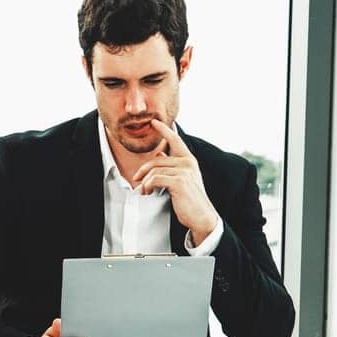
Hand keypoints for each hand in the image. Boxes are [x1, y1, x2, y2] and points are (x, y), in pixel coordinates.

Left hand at [130, 120, 219, 244]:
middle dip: (142, 171)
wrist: (200, 215)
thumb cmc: (189, 199)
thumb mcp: (180, 179)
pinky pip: (155, 179)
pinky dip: (147, 186)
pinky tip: (148, 193)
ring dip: (144, 183)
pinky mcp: (179, 181)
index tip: (154, 122)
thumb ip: (171, 166)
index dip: (164, 130)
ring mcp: (185, 171)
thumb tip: (159, 155)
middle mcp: (188, 162)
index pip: (175, 140)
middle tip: (136, 181)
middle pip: (155, 161)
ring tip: (144, 191)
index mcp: (188, 160)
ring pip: (154, 171)